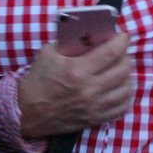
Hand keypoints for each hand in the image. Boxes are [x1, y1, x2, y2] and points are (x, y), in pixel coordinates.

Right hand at [18, 32, 132, 137]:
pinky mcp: (95, 119)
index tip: (123, 36)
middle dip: (125, 56)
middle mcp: (89, 89)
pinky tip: (120, 88)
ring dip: (127, 76)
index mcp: (77, 70)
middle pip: (123, 70)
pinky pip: (122, 108)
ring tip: (120, 69)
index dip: (122, 41)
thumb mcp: (49, 53)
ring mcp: (94, 107)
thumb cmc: (38, 80)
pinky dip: (125, 96)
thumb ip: (70, 42)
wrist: (26, 112)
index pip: (111, 52)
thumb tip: (91, 33)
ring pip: (126, 89)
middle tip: (120, 52)